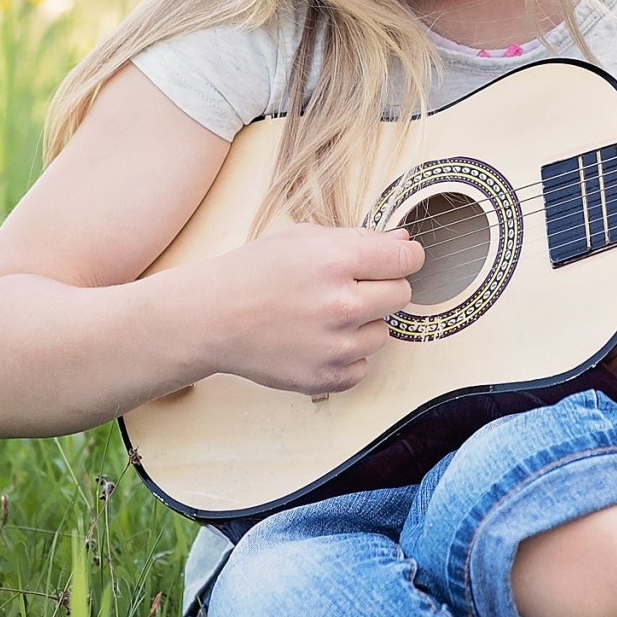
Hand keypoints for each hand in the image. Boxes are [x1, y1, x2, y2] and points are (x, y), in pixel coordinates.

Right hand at [212, 224, 422, 394]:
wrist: (211, 318)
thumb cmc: (254, 273)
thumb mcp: (302, 238)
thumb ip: (359, 239)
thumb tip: (404, 243)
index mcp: (335, 260)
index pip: (406, 259)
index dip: (405, 257)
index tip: (395, 260)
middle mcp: (340, 304)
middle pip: (401, 295)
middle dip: (383, 287)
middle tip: (351, 287)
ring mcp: (334, 346)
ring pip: (384, 333)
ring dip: (364, 324)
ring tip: (325, 316)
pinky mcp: (326, 377)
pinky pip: (364, 366)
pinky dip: (348, 356)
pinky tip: (319, 340)